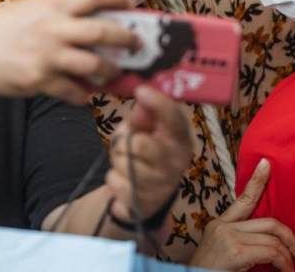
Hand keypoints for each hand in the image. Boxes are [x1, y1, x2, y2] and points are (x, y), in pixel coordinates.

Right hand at [0, 0, 138, 103]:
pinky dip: (83, 95)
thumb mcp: (29, 9)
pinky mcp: (38, 80)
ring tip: (113, 74)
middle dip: (126, 39)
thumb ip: (58, 14)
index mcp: (52, 6)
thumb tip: (91, 20)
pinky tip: (84, 95)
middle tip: (137, 45)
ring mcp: (47, 56)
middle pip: (103, 32)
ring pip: (94, 66)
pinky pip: (72, 91)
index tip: (131, 5)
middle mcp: (53, 28)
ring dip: (109, 72)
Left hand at [105, 85, 190, 224]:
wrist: (147, 197)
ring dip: (118, 161)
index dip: (158, 103)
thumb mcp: (146, 130)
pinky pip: (114, 181)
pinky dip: (114, 179)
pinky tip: (125, 181)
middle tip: (127, 145)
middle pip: (138, 144)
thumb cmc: (147, 153)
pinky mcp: (143, 204)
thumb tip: (142, 94)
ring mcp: (162, 185)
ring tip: (128, 163)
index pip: (174, 119)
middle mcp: (176, 162)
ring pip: (123, 163)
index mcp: (180, 138)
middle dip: (124, 142)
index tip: (141, 90)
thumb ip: (144, 114)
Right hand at [189, 159, 294, 270]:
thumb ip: (243, 242)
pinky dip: (284, 263)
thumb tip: (273, 245)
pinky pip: (271, 251)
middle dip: (290, 236)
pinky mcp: (235, 250)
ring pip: (273, 238)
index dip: (257, 181)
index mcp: (220, 225)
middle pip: (268, 222)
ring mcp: (228, 236)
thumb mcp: (224, 253)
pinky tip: (285, 271)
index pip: (243, 200)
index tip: (267, 163)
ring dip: (288, 256)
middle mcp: (223, 226)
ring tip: (291, 269)